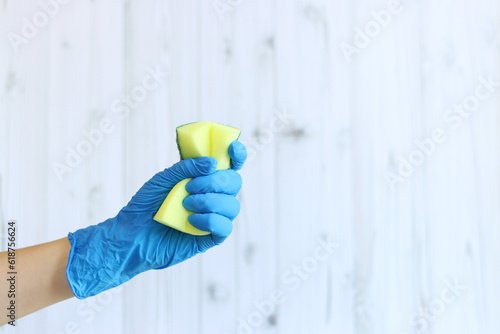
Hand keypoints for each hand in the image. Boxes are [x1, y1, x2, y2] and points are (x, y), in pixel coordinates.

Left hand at [66, 141, 246, 298]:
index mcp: (204, 179)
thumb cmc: (146, 205)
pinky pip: (225, 227)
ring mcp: (214, 217)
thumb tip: (212, 163)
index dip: (237, 154)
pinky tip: (190, 220)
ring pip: (232, 205)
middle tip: (189, 187)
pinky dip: (210, 220)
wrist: (131, 235)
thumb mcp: (163, 179)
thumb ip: (186, 167)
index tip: (231, 149)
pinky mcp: (210, 237)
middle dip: (215, 182)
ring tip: (186, 205)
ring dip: (210, 201)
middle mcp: (213, 196)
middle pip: (234, 183)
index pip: (230, 164)